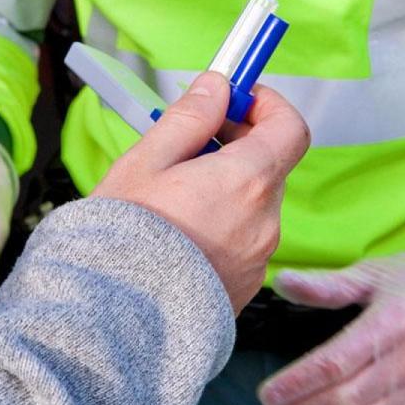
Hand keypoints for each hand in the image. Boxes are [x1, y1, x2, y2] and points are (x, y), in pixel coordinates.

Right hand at [93, 72, 309, 312]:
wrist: (114, 318)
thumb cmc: (123, 239)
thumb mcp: (147, 162)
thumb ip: (189, 119)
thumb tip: (216, 86)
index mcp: (247, 182)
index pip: (290, 128)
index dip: (267, 105)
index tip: (236, 99)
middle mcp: (264, 220)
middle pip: (268, 165)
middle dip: (236, 145)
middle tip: (190, 143)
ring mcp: (258, 257)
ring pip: (253, 204)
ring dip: (226, 187)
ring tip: (174, 195)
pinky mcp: (245, 285)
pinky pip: (243, 239)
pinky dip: (222, 225)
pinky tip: (180, 233)